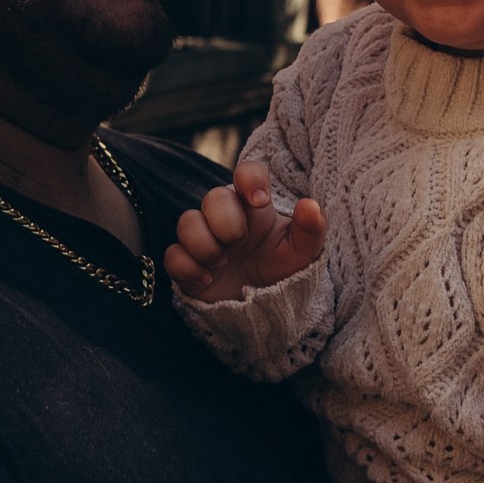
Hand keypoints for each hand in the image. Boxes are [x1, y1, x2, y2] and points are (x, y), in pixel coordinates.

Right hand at [162, 160, 326, 303]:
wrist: (265, 310)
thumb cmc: (284, 273)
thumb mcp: (304, 253)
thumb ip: (311, 229)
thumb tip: (310, 205)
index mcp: (254, 207)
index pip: (246, 173)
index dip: (249, 178)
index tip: (260, 201)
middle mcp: (226, 217)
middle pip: (213, 196)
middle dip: (227, 223)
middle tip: (239, 244)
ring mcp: (203, 239)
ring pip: (186, 221)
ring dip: (206, 246)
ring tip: (223, 265)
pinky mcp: (185, 263)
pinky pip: (172, 255)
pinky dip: (189, 269)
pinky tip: (207, 280)